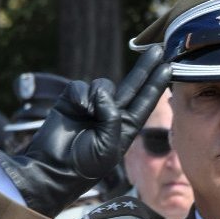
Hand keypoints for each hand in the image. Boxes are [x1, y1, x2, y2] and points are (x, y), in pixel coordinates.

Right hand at [0, 46, 170, 214]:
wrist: (51, 168)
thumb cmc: (83, 165)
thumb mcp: (108, 147)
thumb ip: (112, 118)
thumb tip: (103, 92)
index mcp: (125, 128)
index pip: (145, 102)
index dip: (156, 84)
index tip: (168, 67)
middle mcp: (110, 115)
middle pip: (132, 85)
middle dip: (144, 68)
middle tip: (158, 49)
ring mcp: (91, 106)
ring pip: (104, 84)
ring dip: (99, 94)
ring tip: (88, 113)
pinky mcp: (72, 100)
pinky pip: (81, 86)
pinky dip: (80, 95)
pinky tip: (77, 108)